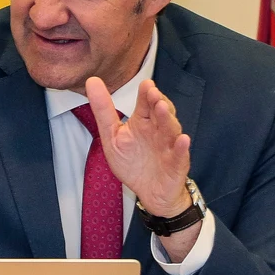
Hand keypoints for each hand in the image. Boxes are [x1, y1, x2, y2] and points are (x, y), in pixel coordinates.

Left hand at [85, 76, 191, 216]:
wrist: (150, 193)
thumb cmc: (133, 163)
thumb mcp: (112, 136)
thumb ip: (103, 110)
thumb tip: (92, 81)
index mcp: (143, 122)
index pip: (146, 104)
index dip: (146, 94)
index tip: (145, 84)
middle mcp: (158, 130)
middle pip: (161, 113)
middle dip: (157, 102)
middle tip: (153, 93)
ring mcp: (169, 146)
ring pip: (171, 130)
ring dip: (168, 119)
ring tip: (162, 109)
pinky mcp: (177, 164)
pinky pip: (181, 155)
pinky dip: (182, 148)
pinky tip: (183, 140)